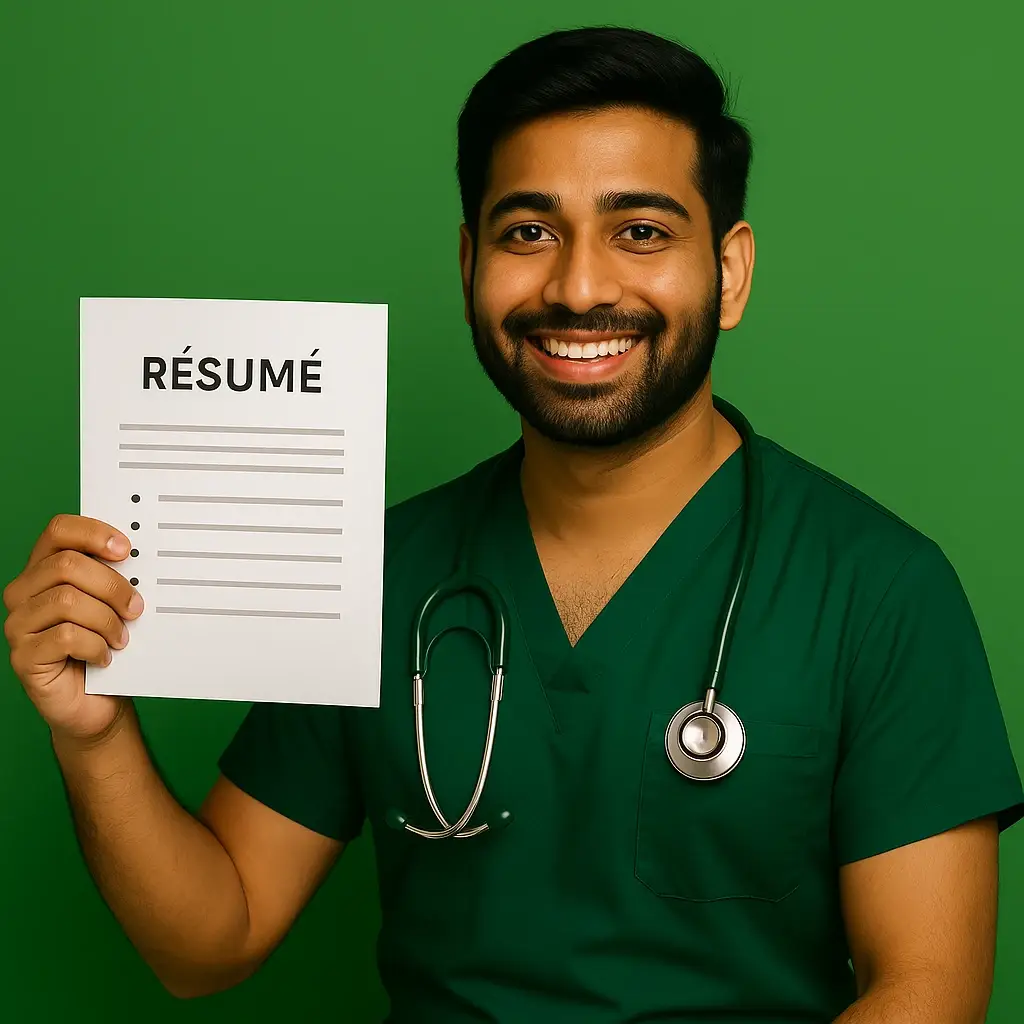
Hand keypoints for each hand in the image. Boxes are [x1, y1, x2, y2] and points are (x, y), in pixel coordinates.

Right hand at [3, 514, 143, 742]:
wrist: (99, 702)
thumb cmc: (107, 646)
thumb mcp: (114, 606)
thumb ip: (116, 577)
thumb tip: (139, 555)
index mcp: (44, 570)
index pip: (59, 531)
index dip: (93, 533)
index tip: (126, 549)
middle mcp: (24, 592)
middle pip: (66, 565)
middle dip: (111, 585)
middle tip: (136, 608)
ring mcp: (19, 624)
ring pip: (67, 600)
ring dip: (106, 620)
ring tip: (121, 638)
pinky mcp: (23, 656)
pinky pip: (64, 637)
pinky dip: (95, 646)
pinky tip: (105, 656)